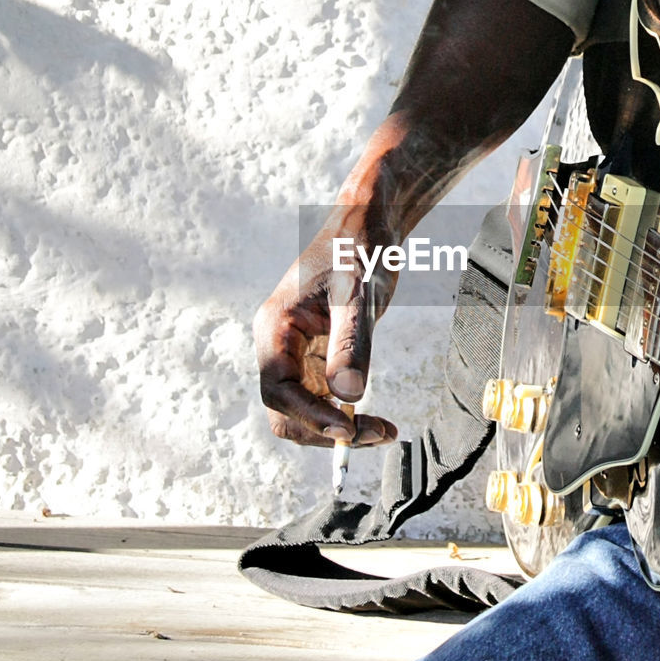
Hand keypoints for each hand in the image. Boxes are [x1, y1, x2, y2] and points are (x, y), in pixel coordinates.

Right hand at [253, 217, 399, 448]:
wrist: (366, 225)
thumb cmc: (359, 249)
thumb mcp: (359, 294)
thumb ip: (352, 344)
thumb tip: (348, 397)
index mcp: (275, 328)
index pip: (278, 389)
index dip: (310, 416)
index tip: (350, 430)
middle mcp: (278, 345)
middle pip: (285, 411)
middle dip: (325, 430)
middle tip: (376, 435)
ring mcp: (296, 354)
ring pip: (304, 411)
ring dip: (338, 429)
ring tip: (384, 431)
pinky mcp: (317, 357)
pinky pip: (323, 399)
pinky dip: (347, 415)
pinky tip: (378, 420)